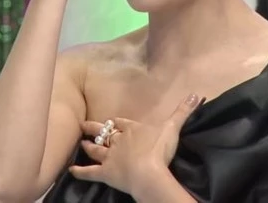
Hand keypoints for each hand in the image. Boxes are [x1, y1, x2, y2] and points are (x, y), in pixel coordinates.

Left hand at [69, 93, 202, 196]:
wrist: (148, 172)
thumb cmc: (160, 149)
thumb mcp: (173, 127)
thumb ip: (183, 111)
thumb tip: (196, 94)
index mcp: (132, 129)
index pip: (121, 123)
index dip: (117, 123)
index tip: (113, 121)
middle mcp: (118, 141)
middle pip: (104, 133)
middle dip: (95, 129)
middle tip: (84, 125)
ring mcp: (109, 157)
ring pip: (95, 150)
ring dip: (87, 146)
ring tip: (80, 143)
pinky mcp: (105, 173)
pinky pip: (89, 172)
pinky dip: (79, 172)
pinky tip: (71, 170)